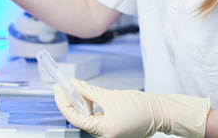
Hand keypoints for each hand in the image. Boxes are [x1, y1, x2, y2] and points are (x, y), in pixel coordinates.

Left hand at [54, 79, 209, 137]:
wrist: (160, 113)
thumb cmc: (140, 107)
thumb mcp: (110, 96)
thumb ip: (89, 91)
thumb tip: (73, 84)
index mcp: (103, 131)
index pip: (74, 117)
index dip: (62, 101)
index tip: (57, 88)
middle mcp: (104, 136)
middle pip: (79, 118)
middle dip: (69, 101)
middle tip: (62, 86)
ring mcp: (108, 134)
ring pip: (86, 118)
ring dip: (79, 104)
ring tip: (75, 89)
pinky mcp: (112, 130)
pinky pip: (95, 119)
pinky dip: (90, 108)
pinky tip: (87, 97)